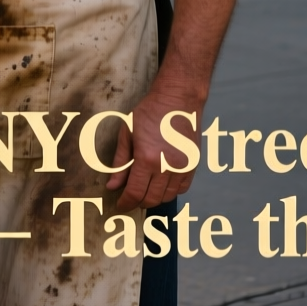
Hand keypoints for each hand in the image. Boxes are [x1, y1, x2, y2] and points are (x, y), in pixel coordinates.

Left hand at [107, 83, 203, 210]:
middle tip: (130, 199)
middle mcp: (167, 166)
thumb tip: (112, 186)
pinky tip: (161, 184)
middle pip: (151, 199)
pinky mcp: (193, 165)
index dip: (126, 203)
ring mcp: (183, 167)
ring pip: (167, 197)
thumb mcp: (127, 133)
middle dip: (138, 203)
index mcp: (147, 158)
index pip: (135, 193)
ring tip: (144, 190)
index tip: (120, 206)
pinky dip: (170, 192)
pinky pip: (182, 189)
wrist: (178, 99)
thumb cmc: (149, 112)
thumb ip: (120, 162)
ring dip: (154, 198)